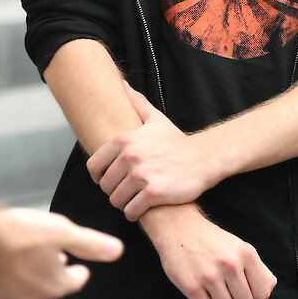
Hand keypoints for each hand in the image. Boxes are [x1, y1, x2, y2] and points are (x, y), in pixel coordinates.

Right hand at [0, 203, 122, 298]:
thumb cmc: (17, 234)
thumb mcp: (62, 231)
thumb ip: (90, 244)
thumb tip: (116, 251)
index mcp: (54, 284)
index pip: (75, 281)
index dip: (80, 272)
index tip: (81, 267)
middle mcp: (31, 297)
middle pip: (49, 286)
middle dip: (53, 271)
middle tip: (53, 256)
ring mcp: (6, 298)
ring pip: (24, 287)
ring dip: (28, 272)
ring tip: (27, 254)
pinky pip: (1, 285)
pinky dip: (6, 274)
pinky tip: (3, 259)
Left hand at [87, 84, 220, 220]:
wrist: (203, 158)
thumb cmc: (177, 142)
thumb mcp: (155, 120)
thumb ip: (137, 102)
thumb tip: (123, 85)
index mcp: (124, 140)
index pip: (94, 166)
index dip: (99, 176)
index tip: (110, 180)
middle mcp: (129, 157)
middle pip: (105, 186)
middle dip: (114, 191)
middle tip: (127, 190)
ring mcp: (141, 175)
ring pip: (116, 200)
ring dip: (124, 203)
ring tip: (134, 199)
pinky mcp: (153, 193)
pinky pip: (131, 211)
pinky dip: (134, 213)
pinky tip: (142, 208)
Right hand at [142, 204, 277, 298]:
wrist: (178, 227)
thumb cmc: (211, 240)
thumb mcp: (240, 248)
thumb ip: (259, 273)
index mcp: (246, 253)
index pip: (262, 292)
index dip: (255, 295)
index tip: (246, 291)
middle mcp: (230, 264)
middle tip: (228, 291)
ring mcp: (210, 276)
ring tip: (217, 295)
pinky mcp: (192, 287)